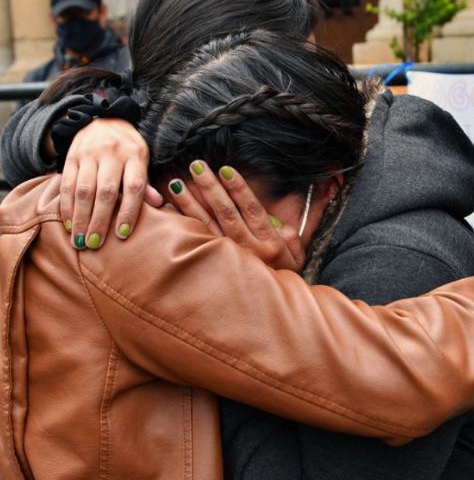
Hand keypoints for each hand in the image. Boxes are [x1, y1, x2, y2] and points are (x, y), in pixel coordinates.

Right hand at [60, 118, 161, 248]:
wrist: (102, 118)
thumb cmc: (128, 148)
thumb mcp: (143, 160)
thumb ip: (146, 182)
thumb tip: (159, 204)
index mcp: (135, 155)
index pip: (133, 186)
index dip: (129, 211)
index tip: (122, 234)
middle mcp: (112, 153)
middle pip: (106, 191)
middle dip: (100, 220)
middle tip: (95, 244)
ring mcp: (89, 154)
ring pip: (83, 190)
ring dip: (81, 218)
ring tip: (80, 241)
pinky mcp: (71, 156)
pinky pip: (67, 184)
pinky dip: (68, 207)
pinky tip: (70, 224)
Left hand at [166, 161, 304, 271]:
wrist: (270, 313)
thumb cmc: (283, 278)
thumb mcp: (297, 256)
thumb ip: (293, 234)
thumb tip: (289, 219)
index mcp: (269, 244)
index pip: (252, 209)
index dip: (239, 188)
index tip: (226, 169)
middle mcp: (247, 250)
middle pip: (226, 213)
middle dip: (210, 187)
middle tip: (197, 165)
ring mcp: (227, 259)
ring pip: (205, 226)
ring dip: (190, 203)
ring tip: (177, 183)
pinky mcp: (211, 266)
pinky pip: (193, 242)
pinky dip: (180, 225)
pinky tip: (169, 210)